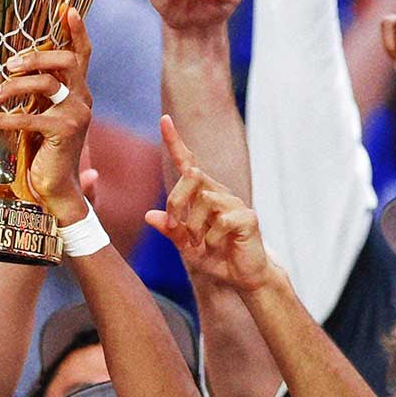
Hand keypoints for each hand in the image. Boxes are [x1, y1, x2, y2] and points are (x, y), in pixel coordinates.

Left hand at [0, 7, 93, 223]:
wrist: (53, 188)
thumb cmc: (41, 151)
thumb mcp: (38, 115)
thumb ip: (34, 93)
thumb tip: (8, 69)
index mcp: (78, 92)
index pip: (82, 55)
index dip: (77, 30)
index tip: (67, 8)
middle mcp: (82, 99)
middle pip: (65, 61)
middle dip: (35, 56)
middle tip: (8, 65)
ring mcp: (77, 114)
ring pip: (47, 83)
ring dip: (13, 86)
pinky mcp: (65, 131)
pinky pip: (30, 116)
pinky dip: (3, 118)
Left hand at [145, 115, 277, 291]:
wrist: (243, 277)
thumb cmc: (215, 256)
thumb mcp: (185, 245)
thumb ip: (170, 230)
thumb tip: (148, 216)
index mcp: (203, 194)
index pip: (188, 163)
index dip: (175, 141)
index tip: (164, 119)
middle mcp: (219, 193)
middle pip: (191, 177)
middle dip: (176, 202)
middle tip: (176, 227)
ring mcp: (234, 203)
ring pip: (204, 200)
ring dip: (193, 227)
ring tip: (199, 243)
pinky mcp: (247, 217)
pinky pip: (221, 220)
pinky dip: (211, 238)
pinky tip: (215, 246)